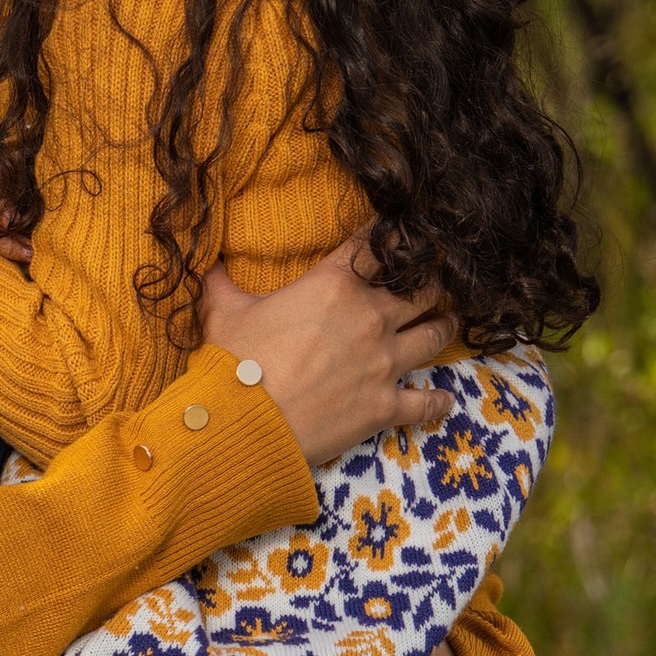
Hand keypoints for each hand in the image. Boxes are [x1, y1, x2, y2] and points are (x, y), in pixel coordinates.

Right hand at [202, 240, 459, 472]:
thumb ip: (221, 282)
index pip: (375, 245)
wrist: (242, 425)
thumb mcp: (222, 312)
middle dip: (431, 280)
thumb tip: (207, 261)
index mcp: (334, 285)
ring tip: (448, 321)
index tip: (404, 230)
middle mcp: (369, 317)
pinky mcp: (384, 405)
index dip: (393, 233)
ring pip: (434, 335)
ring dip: (444, 325)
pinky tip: (444, 399)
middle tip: (434, 279)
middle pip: (421, 288)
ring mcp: (383, 363)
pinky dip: (438, 401)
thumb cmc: (232, 364)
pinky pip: (426, 402)